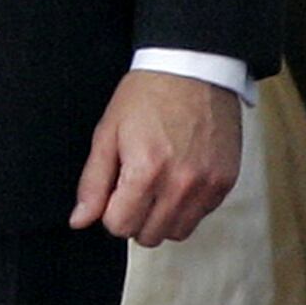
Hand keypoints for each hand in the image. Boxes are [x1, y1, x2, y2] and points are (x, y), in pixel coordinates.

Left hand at [74, 65, 242, 245]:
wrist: (193, 68)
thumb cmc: (147, 95)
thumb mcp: (108, 133)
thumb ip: (93, 183)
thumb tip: (79, 221)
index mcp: (146, 171)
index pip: (120, 226)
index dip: (111, 211)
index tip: (115, 190)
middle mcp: (181, 183)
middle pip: (149, 236)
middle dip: (135, 217)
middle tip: (136, 185)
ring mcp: (208, 185)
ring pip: (177, 232)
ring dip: (162, 217)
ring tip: (159, 183)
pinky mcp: (226, 182)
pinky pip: (201, 215)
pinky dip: (187, 205)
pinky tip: (180, 176)